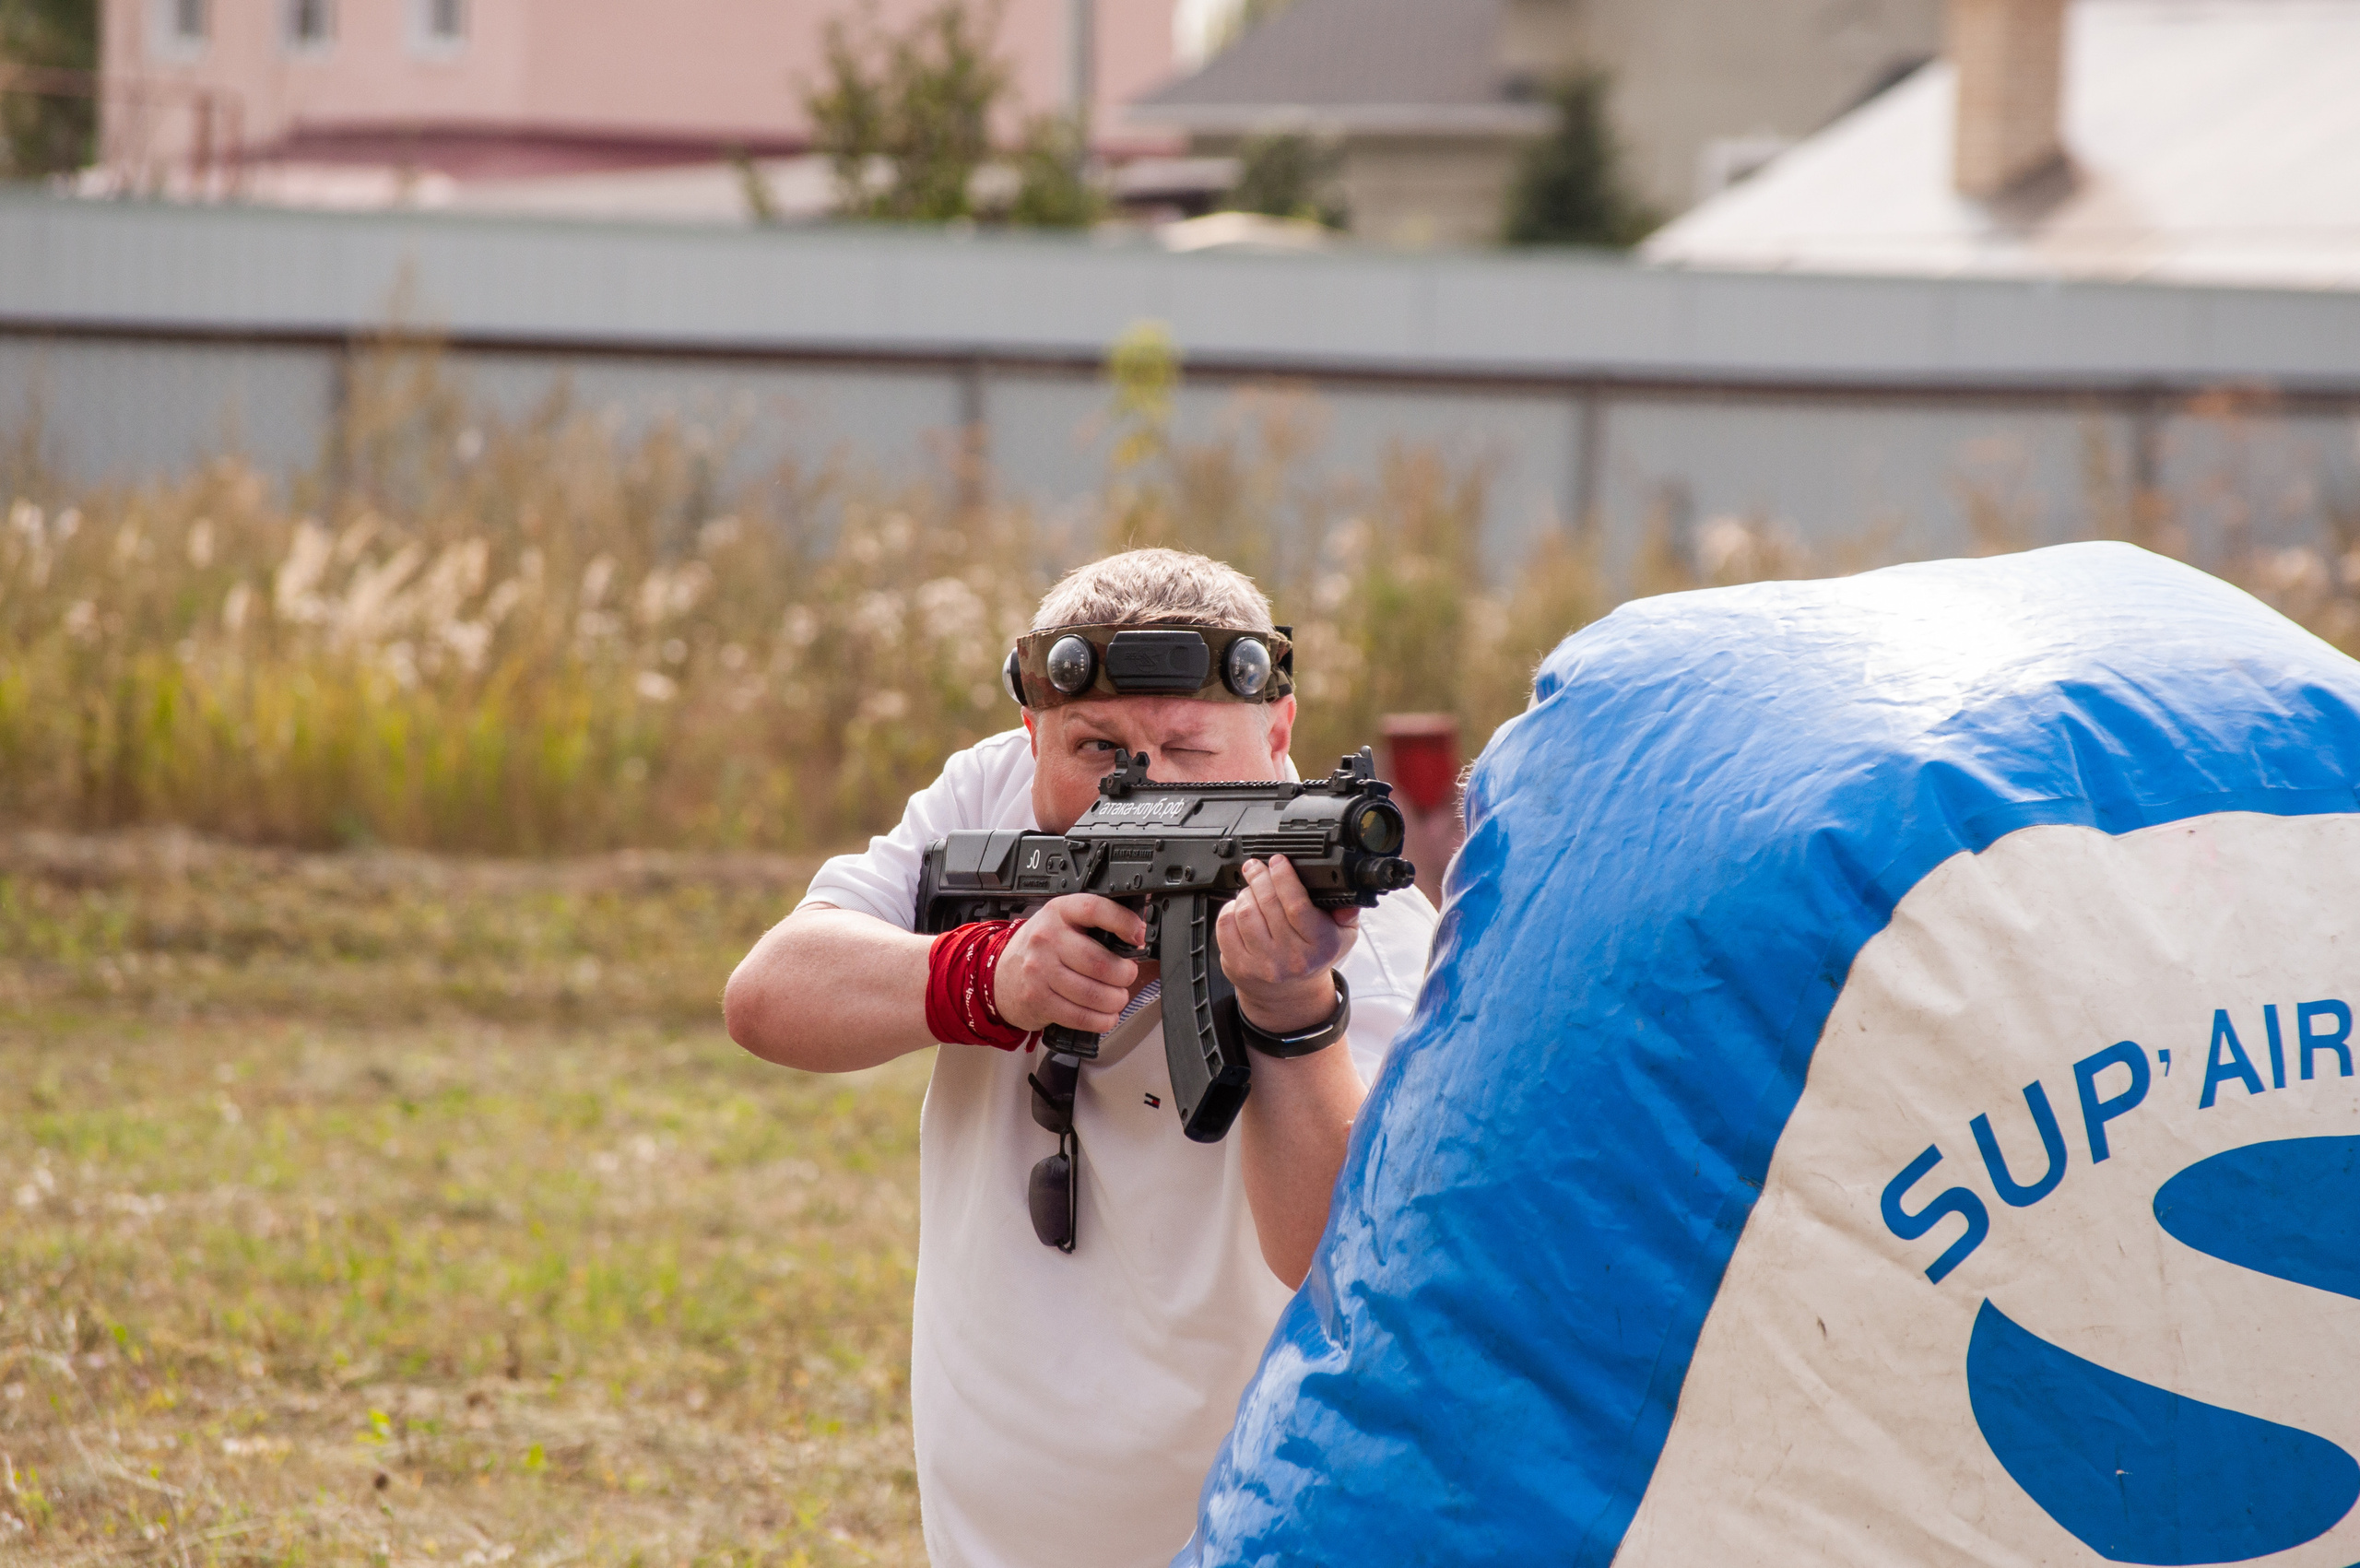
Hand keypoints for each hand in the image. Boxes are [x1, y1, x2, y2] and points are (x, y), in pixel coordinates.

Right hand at [993, 895, 1144, 1035]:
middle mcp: (1046, 939)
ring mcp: (1039, 971)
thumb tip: (1137, 933)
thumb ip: (1095, 924)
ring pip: (1093, 993)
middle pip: (1100, 962)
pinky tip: (1106, 1015)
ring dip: (1116, 1000)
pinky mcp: (1039, 1000)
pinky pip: (1080, 1016)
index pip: (1094, 909)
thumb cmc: (1041, 948)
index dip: (1123, 922)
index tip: (1137, 936)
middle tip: (1127, 976)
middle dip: (1124, 974)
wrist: (1001, 975)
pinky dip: (1101, 1020)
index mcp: (1059, 912)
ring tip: (1117, 998)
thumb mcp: (1063, 923)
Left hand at [1216, 857, 1359, 1034]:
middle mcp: (1291, 957)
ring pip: (1245, 913)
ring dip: (1245, 893)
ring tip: (1251, 890)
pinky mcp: (1239, 966)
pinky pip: (1226, 927)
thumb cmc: (1314, 956)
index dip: (1284, 878)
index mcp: (1320, 945)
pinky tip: (1239, 909)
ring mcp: (1263, 964)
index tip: (1278, 861)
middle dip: (1260, 877)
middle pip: (1268, 904)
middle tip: (1257, 867)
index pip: (1297, 905)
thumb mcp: (1343, 935)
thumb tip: (1347, 900)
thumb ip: (1347, 911)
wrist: (1290, 996)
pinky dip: (1229, 910)